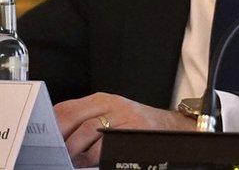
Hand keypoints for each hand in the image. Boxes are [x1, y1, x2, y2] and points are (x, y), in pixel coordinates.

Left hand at [54, 92, 194, 166]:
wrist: (171, 129)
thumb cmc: (136, 126)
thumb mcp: (112, 115)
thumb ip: (87, 119)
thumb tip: (58, 137)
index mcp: (102, 99)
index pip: (67, 108)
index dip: (52, 125)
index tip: (46, 140)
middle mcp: (113, 104)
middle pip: (73, 119)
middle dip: (61, 140)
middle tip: (58, 154)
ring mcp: (124, 116)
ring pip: (87, 132)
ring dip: (77, 152)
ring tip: (77, 161)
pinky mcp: (133, 131)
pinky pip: (105, 145)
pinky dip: (95, 157)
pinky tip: (95, 161)